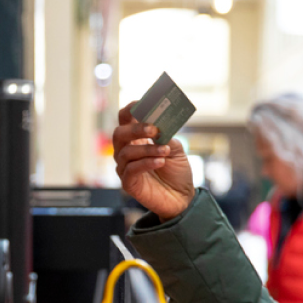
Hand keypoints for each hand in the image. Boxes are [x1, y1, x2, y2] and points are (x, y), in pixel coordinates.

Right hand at [113, 103, 193, 219]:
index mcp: (136, 138)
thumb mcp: (176, 149)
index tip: (141, 104)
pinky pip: (131, 170)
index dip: (130, 110)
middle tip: (154, 129)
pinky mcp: (128, 183)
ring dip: (147, 149)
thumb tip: (159, 124)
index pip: (125, 119)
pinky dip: (146, 163)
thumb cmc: (177, 171)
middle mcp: (126, 151)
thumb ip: (166, 136)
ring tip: (165, 151)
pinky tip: (160, 162)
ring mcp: (125, 167)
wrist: (182, 198)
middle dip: (136, 129)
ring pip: (127, 152)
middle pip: (120, 133)